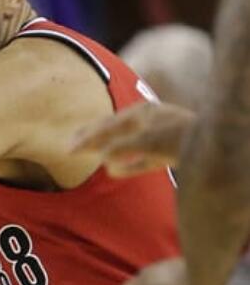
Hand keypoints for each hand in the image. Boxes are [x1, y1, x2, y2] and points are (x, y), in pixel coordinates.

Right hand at [71, 101, 193, 177]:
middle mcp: (147, 122)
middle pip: (113, 129)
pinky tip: (115, 170)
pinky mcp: (165, 154)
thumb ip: (124, 148)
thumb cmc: (183, 139)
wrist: (216, 143)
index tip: (68, 150)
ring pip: (123, 141)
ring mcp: (156, 136)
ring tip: (88, 154)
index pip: (107, 126)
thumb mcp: (150, 141)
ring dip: (104, 147)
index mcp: (141, 114)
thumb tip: (102, 159)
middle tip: (69, 147)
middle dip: (91, 137)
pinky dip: (125, 163)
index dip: (87, 138)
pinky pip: (139, 159)